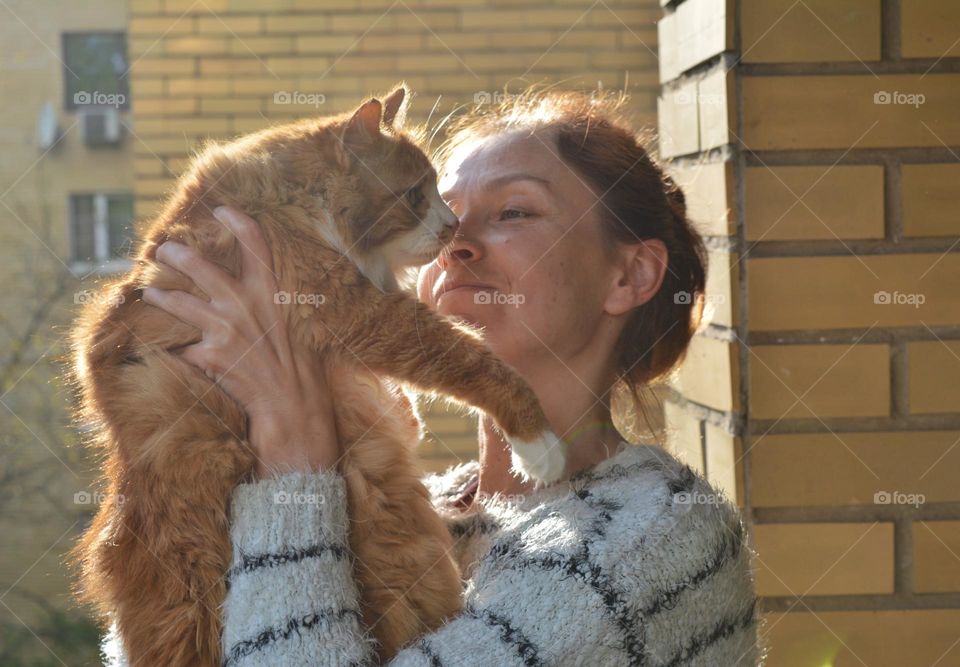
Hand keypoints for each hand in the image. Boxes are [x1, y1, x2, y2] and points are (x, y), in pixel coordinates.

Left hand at [141, 206, 339, 476]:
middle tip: (163, 251)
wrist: (292, 406)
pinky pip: (182, 347)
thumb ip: (273, 307)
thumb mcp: (294, 327)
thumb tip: (254, 296)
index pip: (255, 244)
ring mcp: (223, 329)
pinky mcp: (207, 355)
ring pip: (177, 304)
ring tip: (150, 294)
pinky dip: (175, 350)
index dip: (236, 221)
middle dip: (176, 256)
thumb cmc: (300, 369)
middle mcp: (244, 304)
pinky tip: (165, 350)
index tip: (221, 209)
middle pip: (200, 267)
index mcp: (271, 293)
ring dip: (159, 297)